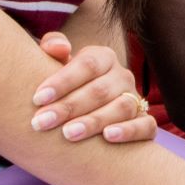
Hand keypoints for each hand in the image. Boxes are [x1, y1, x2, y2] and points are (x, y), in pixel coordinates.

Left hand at [29, 30, 156, 143]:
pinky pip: (145, 125)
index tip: (37, 98)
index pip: (87, 64)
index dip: (63, 81)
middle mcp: (122, 76)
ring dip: (94, 121)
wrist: (83, 114)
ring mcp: (135, 99)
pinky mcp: (146, 123)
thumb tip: (59, 48)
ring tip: (68, 134)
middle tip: (41, 122)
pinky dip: (129, 131)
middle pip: (100, 89)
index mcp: (104, 57)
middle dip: (69, 107)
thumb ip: (53, 47)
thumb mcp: (55, 64)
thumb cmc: (64, 87)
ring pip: (121, 108)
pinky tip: (108, 137)